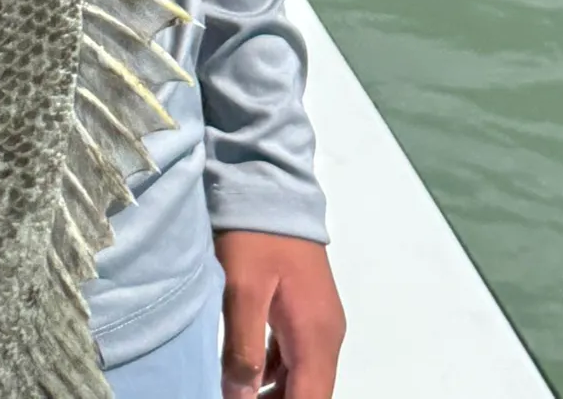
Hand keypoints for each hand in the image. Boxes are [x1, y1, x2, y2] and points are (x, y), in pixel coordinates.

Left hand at [215, 232, 345, 398]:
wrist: (270, 184)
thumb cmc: (256, 236)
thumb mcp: (242, 288)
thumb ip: (244, 346)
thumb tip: (241, 397)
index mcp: (316, 337)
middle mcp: (325, 336)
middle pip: (309, 392)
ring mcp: (317, 321)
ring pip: (301, 376)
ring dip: (275, 393)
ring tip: (237, 395)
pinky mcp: (304, 309)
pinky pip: (293, 355)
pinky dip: (273, 371)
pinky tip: (247, 374)